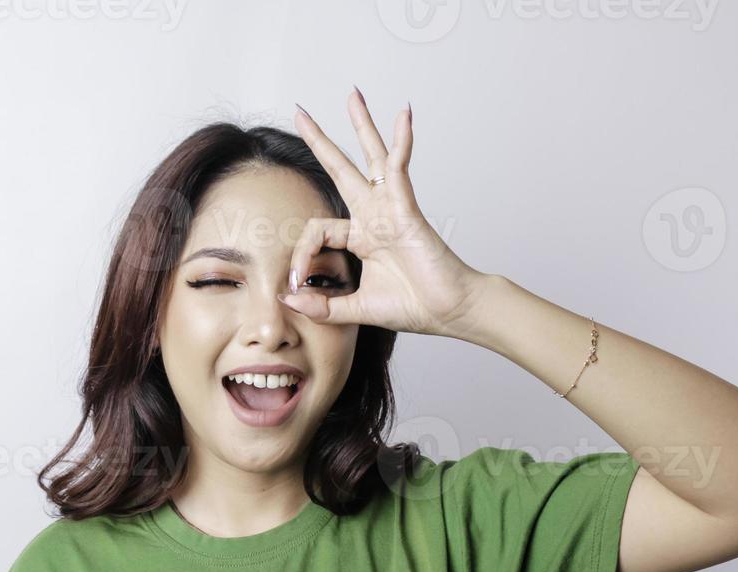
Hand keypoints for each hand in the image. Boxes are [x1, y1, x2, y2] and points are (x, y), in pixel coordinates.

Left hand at [282, 89, 488, 339]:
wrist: (449, 310)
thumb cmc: (413, 306)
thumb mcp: (354, 309)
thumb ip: (322, 306)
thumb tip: (288, 298)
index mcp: (362, 237)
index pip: (317, 230)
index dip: (299, 255)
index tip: (294, 283)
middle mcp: (375, 216)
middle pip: (343, 169)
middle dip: (321, 140)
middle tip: (301, 112)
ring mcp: (391, 209)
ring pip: (372, 158)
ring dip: (363, 125)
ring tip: (353, 94)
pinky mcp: (407, 209)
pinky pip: (400, 168)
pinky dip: (402, 141)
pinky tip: (403, 114)